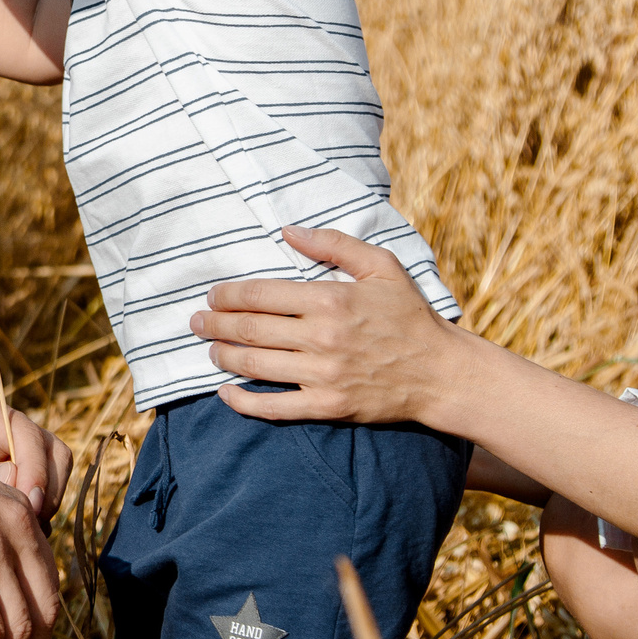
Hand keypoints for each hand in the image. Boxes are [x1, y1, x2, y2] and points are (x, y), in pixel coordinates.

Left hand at [0, 399, 72, 519]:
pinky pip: (51, 494)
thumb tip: (14, 478)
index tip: (29, 506)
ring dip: (49, 503)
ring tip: (26, 530)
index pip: (28, 435)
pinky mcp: (29, 478)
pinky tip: (23, 533)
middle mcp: (13, 430)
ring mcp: (25, 453)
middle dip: (48, 489)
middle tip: (32, 522)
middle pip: (55, 452)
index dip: (34, 470)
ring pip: (60, 473)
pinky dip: (43, 514)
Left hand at [188, 225, 464, 423]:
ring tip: (209, 348)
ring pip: (255, 365)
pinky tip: (225, 392)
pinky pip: (274, 408)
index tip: (214, 296)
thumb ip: (334, 244)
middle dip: (215, 324)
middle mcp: (321, 338)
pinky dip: (243, 402)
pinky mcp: (327, 407)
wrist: (441, 372)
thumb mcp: (381, 266)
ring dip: (223, 356)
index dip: (229, 295)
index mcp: (330, 299)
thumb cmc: (409, 315)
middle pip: (250, 329)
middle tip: (195, 322)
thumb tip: (288, 230)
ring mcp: (322, 375)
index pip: (261, 294)